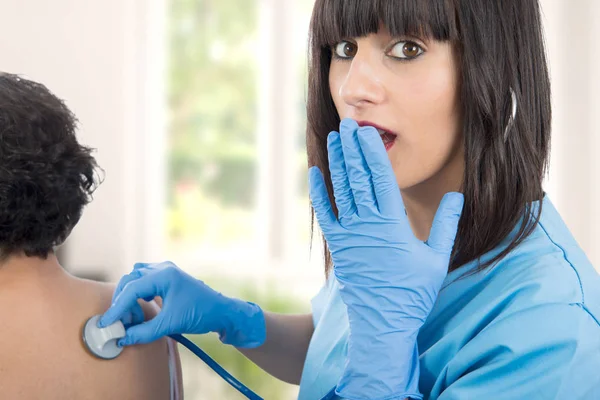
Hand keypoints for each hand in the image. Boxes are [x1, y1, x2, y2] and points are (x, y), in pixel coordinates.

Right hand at [98, 261, 265, 347]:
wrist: (222, 312)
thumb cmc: (200, 313)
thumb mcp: (170, 324)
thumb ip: (143, 332)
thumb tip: (123, 339)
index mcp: (164, 275)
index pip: (131, 289)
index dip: (117, 307)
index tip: (107, 322)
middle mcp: (163, 269)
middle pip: (130, 280)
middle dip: (123, 301)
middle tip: (122, 321)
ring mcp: (167, 271)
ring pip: (137, 279)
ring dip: (131, 296)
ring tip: (134, 316)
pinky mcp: (169, 278)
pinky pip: (146, 280)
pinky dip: (140, 293)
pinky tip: (145, 306)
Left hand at [309, 118, 463, 398]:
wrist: (383, 323)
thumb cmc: (413, 293)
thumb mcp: (436, 258)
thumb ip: (447, 224)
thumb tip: (458, 195)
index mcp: (393, 224)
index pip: (381, 178)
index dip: (372, 152)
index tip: (366, 131)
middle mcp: (368, 225)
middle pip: (357, 178)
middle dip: (352, 149)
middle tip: (347, 124)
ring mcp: (350, 236)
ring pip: (341, 191)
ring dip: (337, 163)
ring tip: (334, 138)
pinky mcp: (338, 247)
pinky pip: (325, 214)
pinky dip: (319, 193)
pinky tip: (315, 173)